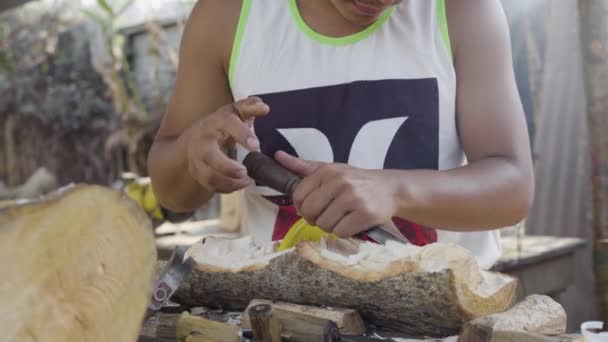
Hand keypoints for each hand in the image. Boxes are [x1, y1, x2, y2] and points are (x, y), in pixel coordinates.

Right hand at [186, 96, 268, 193]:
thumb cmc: (222, 125)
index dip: (242, 133)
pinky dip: (226, 188)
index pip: (227, 123)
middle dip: (226, 167)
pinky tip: (239, 185)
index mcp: (216, 122)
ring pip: (208, 176)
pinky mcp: (198, 174)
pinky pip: (211, 186)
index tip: (256, 146)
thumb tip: (264, 107)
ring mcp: (198, 160)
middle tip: (244, 172)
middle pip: (208, 155)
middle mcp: (203, 141)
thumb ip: (249, 108)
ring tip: (247, 181)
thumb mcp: (234, 113)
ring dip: (229, 183)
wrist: (195, 139)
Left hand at [275, 151, 398, 237]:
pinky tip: (352, 222)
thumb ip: (303, 166)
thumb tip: (278, 156)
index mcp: (327, 171)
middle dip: (314, 218)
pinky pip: (341, 232)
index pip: (298, 195)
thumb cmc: (356, 181)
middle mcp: (339, 182)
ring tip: (341, 217)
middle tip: (327, 215)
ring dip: (330, 226)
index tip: (312, 207)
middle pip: (309, 212)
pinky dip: (344, 231)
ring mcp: (353, 198)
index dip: (301, 207)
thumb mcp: (331, 169)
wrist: (391, 189)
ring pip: (324, 224)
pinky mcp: (365, 214)